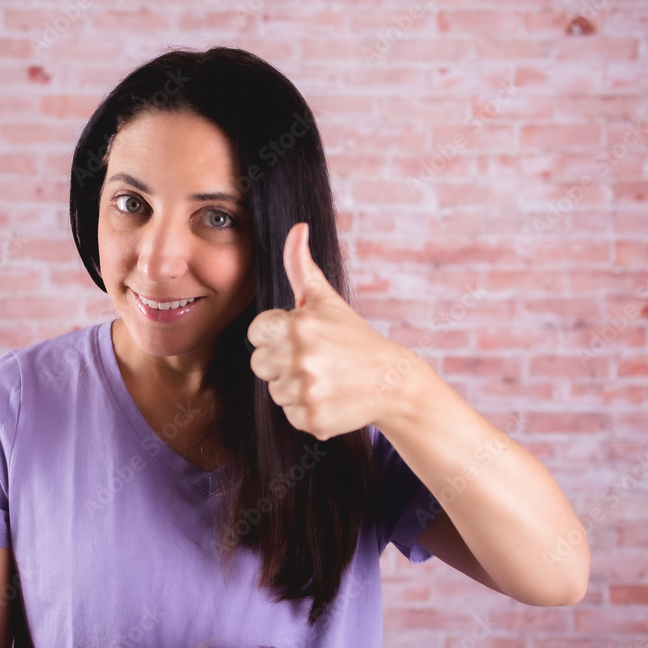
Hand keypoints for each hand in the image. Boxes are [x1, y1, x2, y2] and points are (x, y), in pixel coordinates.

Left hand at [247, 223, 409, 439]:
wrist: (391, 381)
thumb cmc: (352, 336)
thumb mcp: (326, 299)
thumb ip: (301, 266)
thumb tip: (297, 227)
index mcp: (297, 325)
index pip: (256, 333)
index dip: (276, 334)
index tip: (302, 336)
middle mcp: (299, 358)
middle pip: (260, 364)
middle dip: (281, 361)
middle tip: (314, 358)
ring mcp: (306, 391)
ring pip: (274, 391)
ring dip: (294, 385)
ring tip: (324, 377)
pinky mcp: (312, 420)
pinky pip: (289, 414)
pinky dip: (307, 408)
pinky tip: (329, 396)